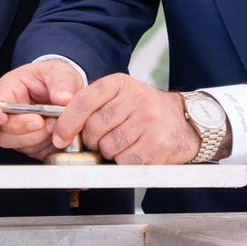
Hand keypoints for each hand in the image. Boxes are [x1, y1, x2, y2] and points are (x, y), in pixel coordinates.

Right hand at [0, 58, 89, 156]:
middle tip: (51, 123)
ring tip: (57, 126)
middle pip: (4, 133)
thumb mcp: (60, 71)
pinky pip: (34, 152)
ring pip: (18, 146)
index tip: (36, 120)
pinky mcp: (29, 143)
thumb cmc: (55, 76)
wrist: (66, 88)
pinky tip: (59, 135)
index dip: (11, 119)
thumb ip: (61, 83)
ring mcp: (17, 130)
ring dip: (40, 140)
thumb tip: (63, 98)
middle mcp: (8, 113)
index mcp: (8, 90)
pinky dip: (48, 147)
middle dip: (29, 133)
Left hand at [51, 74, 198, 165]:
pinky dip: (126, 162)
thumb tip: (61, 130)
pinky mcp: (158, 143)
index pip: (83, 101)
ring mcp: (149, 120)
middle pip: (94, 128)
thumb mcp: (120, 97)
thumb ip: (93, 107)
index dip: (67, 123)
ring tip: (125, 144)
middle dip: (92, 141)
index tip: (60, 138)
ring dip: (110, 153)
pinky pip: (126, 160)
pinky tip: (136, 153)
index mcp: (120, 83)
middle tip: (103, 141)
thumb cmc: (144, 112)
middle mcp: (135, 98)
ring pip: (108, 147)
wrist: (186, 122)